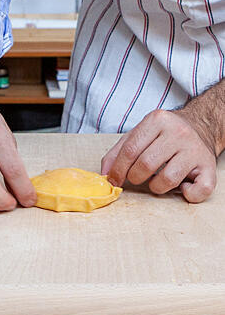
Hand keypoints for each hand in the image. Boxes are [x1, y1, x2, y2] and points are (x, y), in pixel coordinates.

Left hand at [101, 107, 216, 202]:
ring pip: (168, 179)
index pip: (130, 149)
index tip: (113, 180)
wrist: (200, 126)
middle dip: (135, 178)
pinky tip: (183, 186)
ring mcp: (195, 150)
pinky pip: (198, 191)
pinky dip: (188, 194)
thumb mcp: (140, 133)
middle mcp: (178, 132)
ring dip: (157, 187)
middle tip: (136, 178)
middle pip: (146, 164)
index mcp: (158, 120)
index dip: (118, 169)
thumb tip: (105, 173)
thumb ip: (119, 150)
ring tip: (157, 180)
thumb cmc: (164, 134)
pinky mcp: (209, 167)